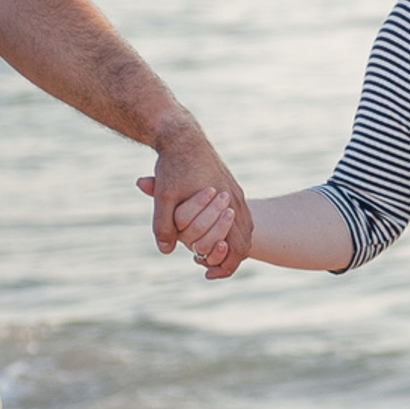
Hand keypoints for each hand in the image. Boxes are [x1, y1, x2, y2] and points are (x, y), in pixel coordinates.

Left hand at [137, 138, 248, 276]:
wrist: (182, 134)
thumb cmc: (174, 165)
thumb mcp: (164, 196)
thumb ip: (164, 225)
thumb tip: (166, 250)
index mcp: (225, 203)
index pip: (237, 247)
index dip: (225, 265)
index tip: (207, 274)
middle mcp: (236, 198)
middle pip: (245, 240)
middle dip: (229, 259)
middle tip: (208, 268)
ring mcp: (236, 192)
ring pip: (245, 228)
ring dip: (231, 244)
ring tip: (209, 253)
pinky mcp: (232, 186)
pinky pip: (240, 215)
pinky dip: (231, 229)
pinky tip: (213, 232)